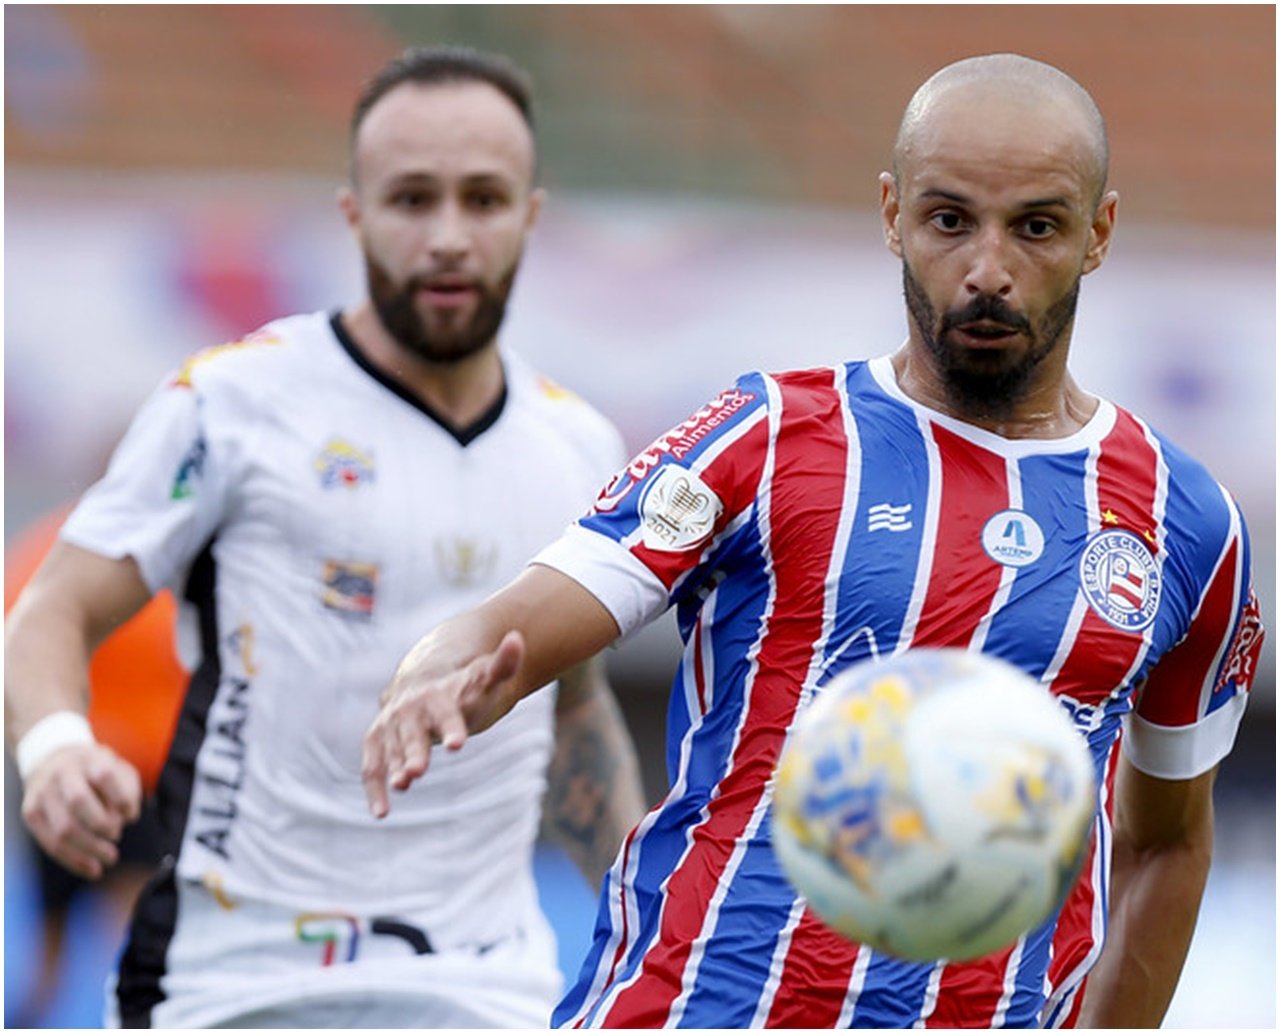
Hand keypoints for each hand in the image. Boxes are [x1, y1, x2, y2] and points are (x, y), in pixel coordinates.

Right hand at [20, 742, 142, 879]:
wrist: (54, 760)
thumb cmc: (96, 771)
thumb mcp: (119, 770)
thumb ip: (128, 790)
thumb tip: (128, 817)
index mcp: (87, 759)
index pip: (104, 776)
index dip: (121, 798)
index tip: (132, 815)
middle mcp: (61, 774)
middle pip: (78, 801)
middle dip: (102, 825)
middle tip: (117, 835)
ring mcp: (42, 794)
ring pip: (63, 828)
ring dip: (89, 849)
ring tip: (110, 858)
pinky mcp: (31, 813)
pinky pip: (51, 844)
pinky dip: (74, 860)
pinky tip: (93, 869)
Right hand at [362, 630, 525, 818]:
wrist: (425, 683)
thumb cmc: (464, 687)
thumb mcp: (485, 676)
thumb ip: (504, 662)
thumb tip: (518, 639)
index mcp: (437, 695)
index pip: (445, 712)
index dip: (451, 727)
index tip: (458, 745)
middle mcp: (409, 709)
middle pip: (412, 734)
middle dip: (414, 752)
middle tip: (417, 771)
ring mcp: (390, 726)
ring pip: (389, 750)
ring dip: (393, 769)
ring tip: (401, 786)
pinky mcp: (377, 742)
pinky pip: (371, 766)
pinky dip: (374, 788)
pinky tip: (381, 813)